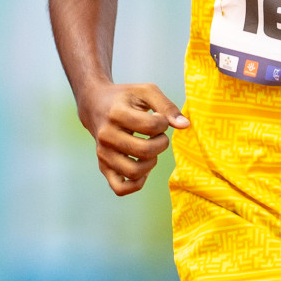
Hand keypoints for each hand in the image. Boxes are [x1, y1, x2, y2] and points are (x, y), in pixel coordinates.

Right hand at [77, 81, 188, 196]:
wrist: (96, 105)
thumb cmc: (126, 98)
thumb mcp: (146, 92)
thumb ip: (167, 106)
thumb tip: (185, 125)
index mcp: (116, 113)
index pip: (151, 126)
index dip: (164, 123)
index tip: (160, 119)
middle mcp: (106, 136)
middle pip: (144, 151)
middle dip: (161, 144)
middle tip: (159, 136)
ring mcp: (103, 154)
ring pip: (133, 172)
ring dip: (151, 163)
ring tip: (151, 151)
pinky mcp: (103, 166)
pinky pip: (120, 188)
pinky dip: (136, 184)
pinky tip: (143, 169)